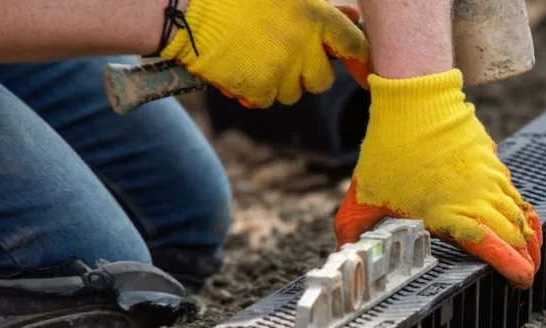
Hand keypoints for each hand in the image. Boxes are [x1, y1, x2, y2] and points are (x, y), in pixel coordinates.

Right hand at [159, 0, 370, 107]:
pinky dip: (253, 91)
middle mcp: (304, 46)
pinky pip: (266, 100)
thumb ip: (322, 10)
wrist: (187, 10)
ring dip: (278, 82)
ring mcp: (282, 71)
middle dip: (306, 73)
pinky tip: (238, 68)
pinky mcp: (259, 89)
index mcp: (314, 16)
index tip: (358, 68)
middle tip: (284, 57)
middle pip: (322, 80)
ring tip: (253, 56)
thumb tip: (354, 15)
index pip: (354, 45)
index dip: (358, 59)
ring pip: (293, 93)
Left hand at [333, 69, 542, 288]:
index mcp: (449, 213)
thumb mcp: (363, 197)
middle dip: (525, 260)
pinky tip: (522, 224)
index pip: (491, 246)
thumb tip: (340, 257)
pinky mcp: (494, 162)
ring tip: (530, 257)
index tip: (521, 282)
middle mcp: (477, 196)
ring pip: (519, 214)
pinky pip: (515, 194)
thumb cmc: (388, 150)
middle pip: (513, 234)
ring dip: (528, 239)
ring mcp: (489, 178)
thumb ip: (354, 231)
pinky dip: (523, 214)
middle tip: (526, 278)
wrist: (415, 99)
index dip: (511, 267)